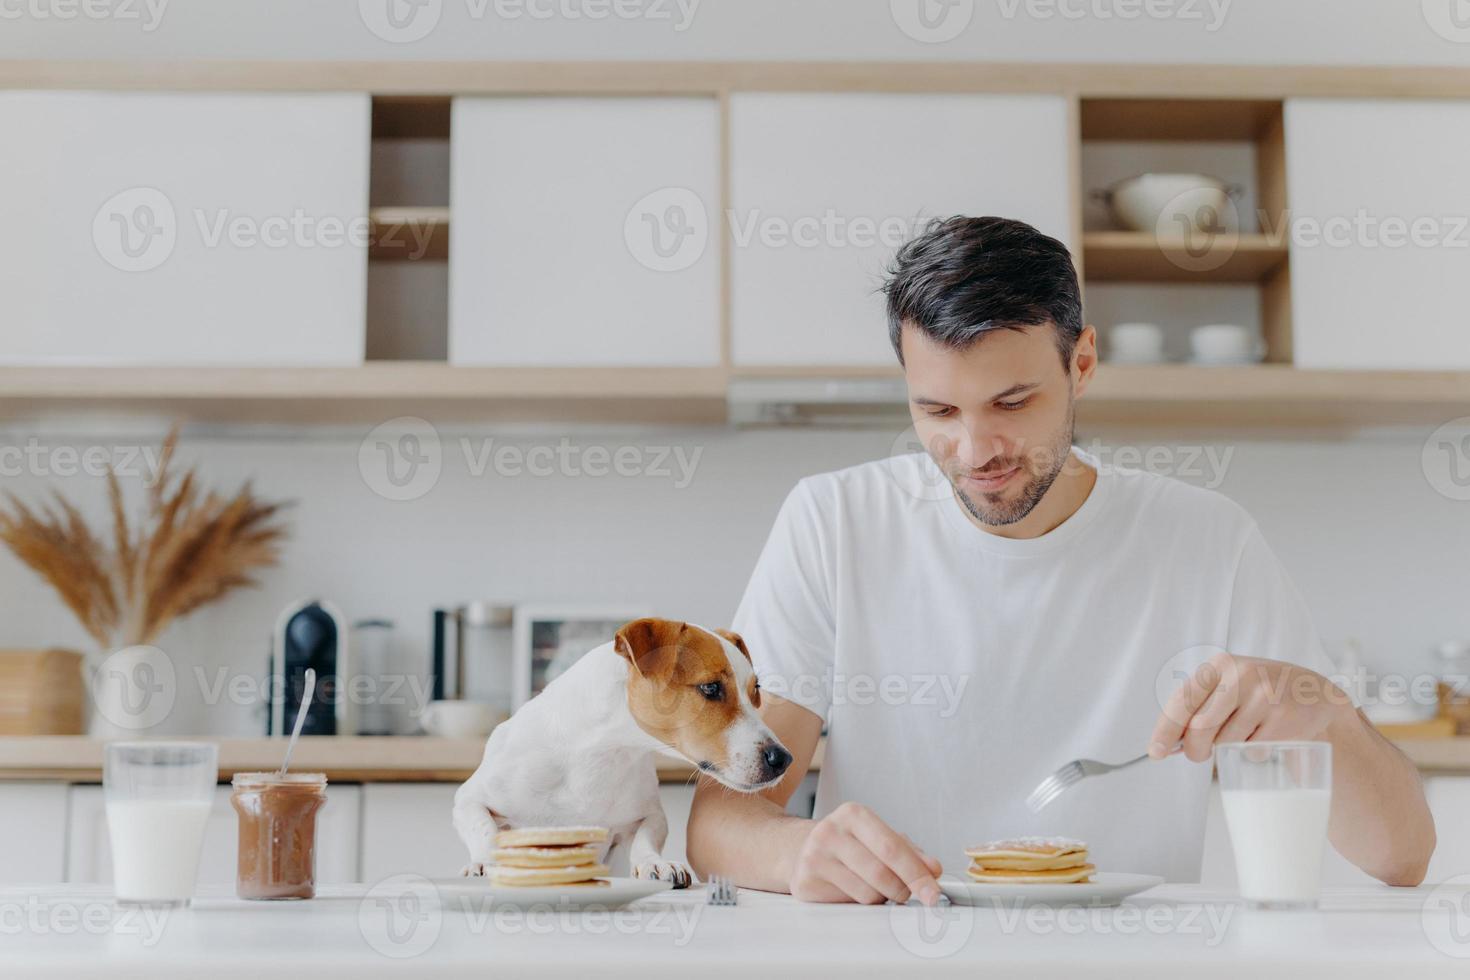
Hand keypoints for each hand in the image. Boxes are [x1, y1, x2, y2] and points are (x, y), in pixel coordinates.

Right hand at [789, 802, 942, 905]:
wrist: (800, 848)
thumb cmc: (848, 843)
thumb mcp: (878, 837)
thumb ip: (909, 852)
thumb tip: (933, 869)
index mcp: (853, 814)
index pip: (893, 848)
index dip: (917, 874)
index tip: (934, 894)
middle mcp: (830, 832)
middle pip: (881, 874)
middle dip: (902, 890)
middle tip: (906, 893)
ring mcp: (814, 858)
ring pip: (867, 894)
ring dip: (881, 898)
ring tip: (873, 885)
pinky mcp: (805, 883)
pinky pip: (848, 904)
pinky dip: (860, 903)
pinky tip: (852, 889)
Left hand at [1149, 651, 1352, 762]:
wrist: (1315, 692)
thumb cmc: (1259, 693)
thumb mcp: (1228, 687)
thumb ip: (1198, 708)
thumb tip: (1166, 744)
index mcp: (1219, 666)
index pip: (1182, 700)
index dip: (1165, 730)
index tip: (1156, 752)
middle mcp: (1240, 675)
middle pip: (1199, 728)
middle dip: (1195, 750)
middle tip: (1199, 755)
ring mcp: (1264, 696)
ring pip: (1226, 743)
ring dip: (1228, 750)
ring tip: (1244, 734)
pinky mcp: (1285, 718)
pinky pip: (1252, 752)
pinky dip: (1252, 753)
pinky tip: (1265, 736)